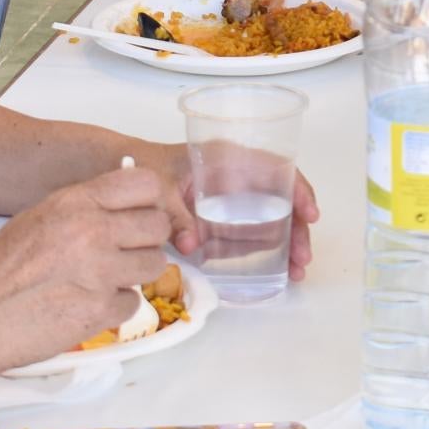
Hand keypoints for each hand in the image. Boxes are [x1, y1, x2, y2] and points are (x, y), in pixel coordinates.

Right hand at [0, 162, 191, 367]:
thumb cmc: (0, 270)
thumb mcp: (39, 217)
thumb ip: (84, 208)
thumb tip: (122, 205)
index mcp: (76, 203)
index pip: (145, 184)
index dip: (150, 201)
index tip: (143, 213)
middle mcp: (93, 232)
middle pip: (158, 226)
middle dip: (146, 240)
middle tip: (126, 251)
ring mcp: (100, 273)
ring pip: (154, 265)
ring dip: (135, 274)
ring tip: (104, 279)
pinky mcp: (101, 311)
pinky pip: (133, 303)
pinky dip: (115, 307)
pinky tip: (87, 304)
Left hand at [153, 138, 322, 279]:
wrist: (118, 168)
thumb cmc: (140, 166)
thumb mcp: (157, 188)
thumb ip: (174, 216)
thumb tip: (191, 245)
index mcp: (225, 158)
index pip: (275, 168)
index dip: (298, 190)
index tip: (310, 216)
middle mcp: (234, 176)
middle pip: (278, 198)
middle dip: (296, 228)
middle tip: (302, 259)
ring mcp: (228, 198)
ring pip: (268, 218)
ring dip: (286, 243)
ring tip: (296, 271)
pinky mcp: (218, 217)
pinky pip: (247, 231)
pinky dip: (262, 248)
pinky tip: (277, 267)